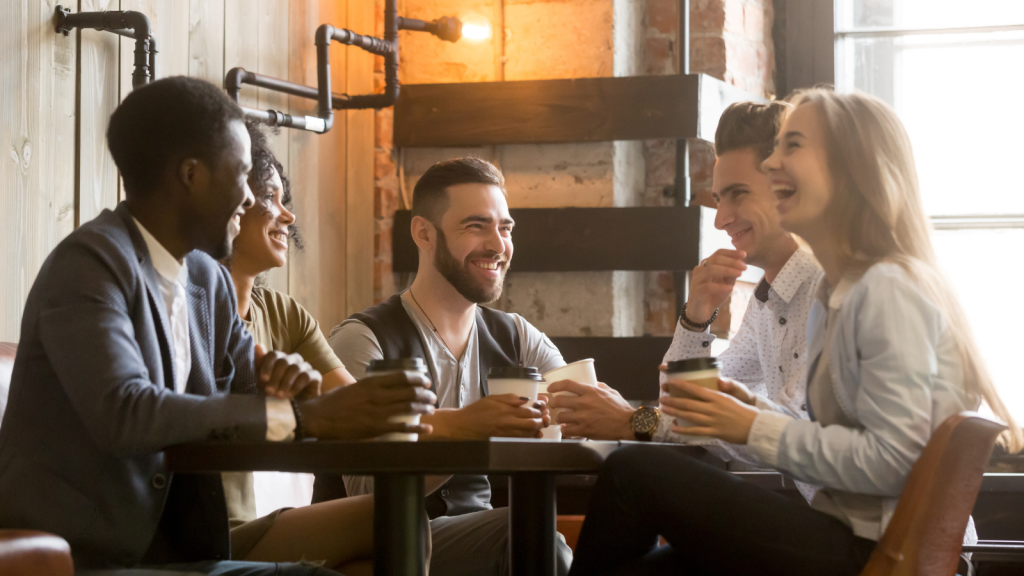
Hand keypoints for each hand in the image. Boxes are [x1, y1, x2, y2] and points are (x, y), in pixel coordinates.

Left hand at [255, 343, 321, 399]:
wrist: (294, 407)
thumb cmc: (276, 390)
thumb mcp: (264, 380)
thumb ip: (260, 363)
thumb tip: (258, 345)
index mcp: (281, 358)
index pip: (274, 354)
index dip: (267, 365)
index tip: (263, 379)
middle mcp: (294, 359)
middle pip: (284, 361)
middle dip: (275, 377)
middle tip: (269, 391)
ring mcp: (305, 366)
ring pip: (295, 368)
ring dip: (285, 383)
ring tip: (279, 396)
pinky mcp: (315, 375)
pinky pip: (306, 377)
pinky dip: (296, 386)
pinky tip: (290, 395)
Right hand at [298, 370, 436, 439]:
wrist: (318, 418)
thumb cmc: (332, 401)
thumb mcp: (353, 387)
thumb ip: (369, 387)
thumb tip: (381, 386)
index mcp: (371, 383)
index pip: (402, 377)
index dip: (418, 379)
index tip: (426, 381)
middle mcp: (377, 396)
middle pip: (409, 392)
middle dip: (425, 394)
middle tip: (432, 396)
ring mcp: (377, 413)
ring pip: (409, 408)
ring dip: (424, 408)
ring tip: (432, 408)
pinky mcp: (375, 429)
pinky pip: (401, 428)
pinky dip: (417, 428)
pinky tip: (427, 429)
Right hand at [431, 395, 545, 439]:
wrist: (463, 425)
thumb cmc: (476, 410)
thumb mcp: (492, 398)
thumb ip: (509, 398)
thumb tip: (525, 399)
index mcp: (506, 411)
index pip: (529, 411)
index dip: (539, 409)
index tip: (542, 406)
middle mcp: (508, 423)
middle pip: (532, 424)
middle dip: (541, 420)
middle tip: (544, 417)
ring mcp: (506, 434)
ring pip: (528, 434)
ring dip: (537, 430)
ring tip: (540, 425)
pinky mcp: (503, 441)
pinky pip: (520, 441)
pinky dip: (529, 438)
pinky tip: (532, 435)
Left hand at [547, 380, 634, 440]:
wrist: (628, 424)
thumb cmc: (620, 408)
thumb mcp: (610, 391)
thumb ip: (599, 386)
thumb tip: (591, 382)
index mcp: (590, 392)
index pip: (567, 384)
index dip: (555, 385)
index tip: (551, 388)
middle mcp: (584, 403)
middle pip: (559, 400)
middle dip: (554, 403)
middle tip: (555, 405)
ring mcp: (583, 418)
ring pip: (561, 416)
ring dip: (559, 418)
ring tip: (562, 418)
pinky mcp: (585, 430)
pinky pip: (567, 430)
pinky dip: (565, 430)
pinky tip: (567, 429)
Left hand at [659, 380, 759, 443]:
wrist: (755, 426)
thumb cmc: (744, 410)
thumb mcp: (732, 396)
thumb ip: (722, 390)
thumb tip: (718, 381)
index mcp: (717, 397)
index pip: (696, 389)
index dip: (681, 386)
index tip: (670, 383)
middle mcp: (713, 408)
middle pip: (689, 403)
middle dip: (673, 400)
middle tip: (662, 398)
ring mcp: (713, 420)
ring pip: (689, 416)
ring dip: (675, 412)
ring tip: (664, 409)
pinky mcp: (714, 432)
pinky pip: (696, 431)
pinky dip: (684, 429)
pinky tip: (674, 428)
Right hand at [685, 249, 746, 326]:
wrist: (701, 312)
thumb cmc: (713, 295)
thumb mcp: (726, 283)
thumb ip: (731, 273)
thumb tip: (741, 264)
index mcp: (707, 265)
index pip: (718, 253)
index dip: (731, 252)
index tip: (744, 254)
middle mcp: (700, 270)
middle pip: (715, 259)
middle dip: (732, 261)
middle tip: (745, 267)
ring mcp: (696, 280)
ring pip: (711, 269)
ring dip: (727, 270)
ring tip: (740, 274)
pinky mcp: (696, 292)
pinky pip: (708, 286)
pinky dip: (720, 286)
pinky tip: (730, 288)